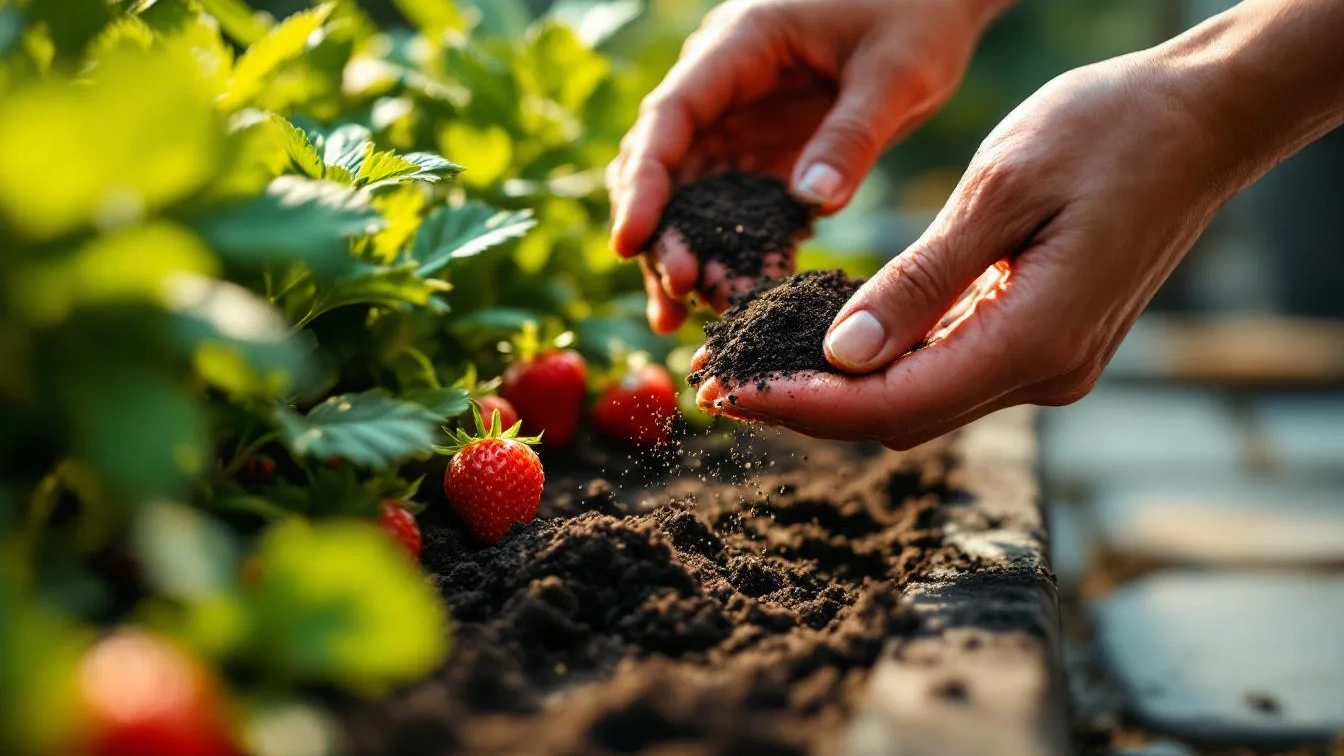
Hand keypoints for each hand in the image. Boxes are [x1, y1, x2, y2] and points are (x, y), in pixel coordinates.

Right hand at [608, 0, 1007, 333]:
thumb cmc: (918, 10)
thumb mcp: (897, 70)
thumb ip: (854, 134)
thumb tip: (813, 204)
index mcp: (740, 46)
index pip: (670, 117)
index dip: (643, 182)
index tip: (628, 242)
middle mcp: (726, 87)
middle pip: (668, 166)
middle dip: (662, 233)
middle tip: (675, 297)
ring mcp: (744, 123)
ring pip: (693, 197)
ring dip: (687, 253)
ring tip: (684, 318)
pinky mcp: (771, 155)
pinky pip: (739, 210)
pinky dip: (733, 253)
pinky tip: (736, 300)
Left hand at [694, 51, 1242, 447]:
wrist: (1203, 122)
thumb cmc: (1107, 132)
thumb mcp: (999, 190)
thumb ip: (921, 281)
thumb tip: (841, 355)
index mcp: (1035, 339)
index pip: (895, 405)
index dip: (804, 407)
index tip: (730, 391)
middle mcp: (1044, 373)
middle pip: (902, 417)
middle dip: (807, 407)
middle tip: (722, 382)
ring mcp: (1049, 364)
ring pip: (922, 400)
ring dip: (839, 390)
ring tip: (757, 363)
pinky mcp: (1045, 343)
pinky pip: (949, 370)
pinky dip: (885, 362)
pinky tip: (830, 341)